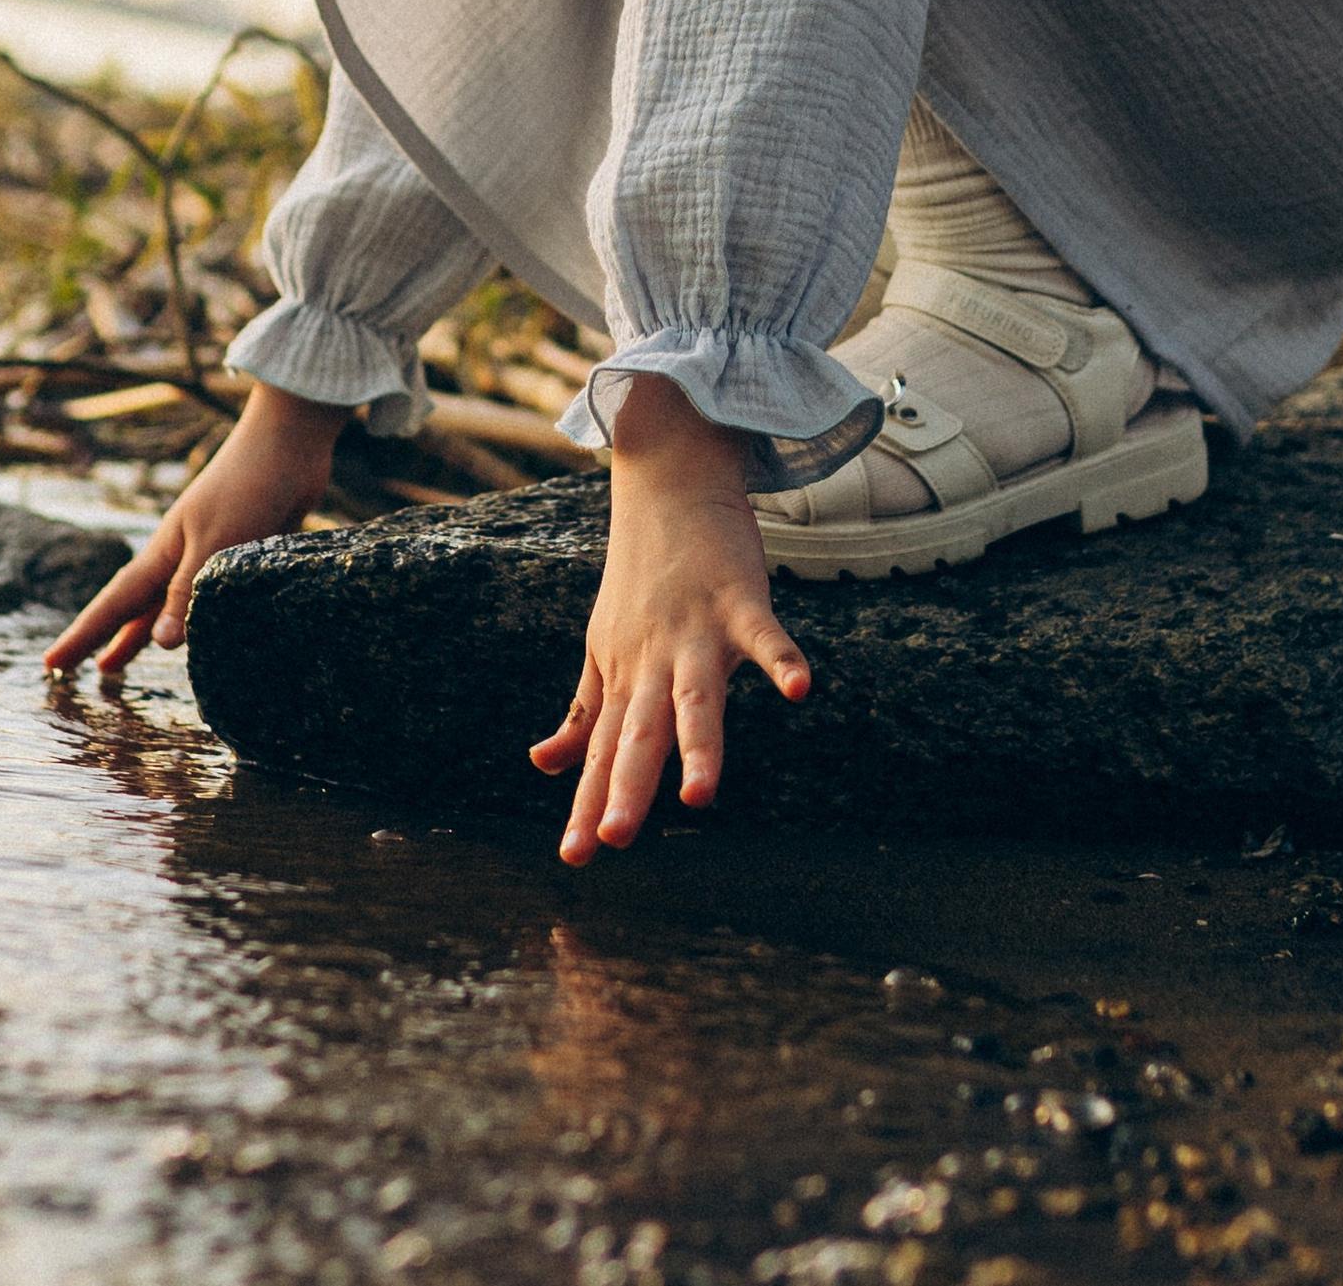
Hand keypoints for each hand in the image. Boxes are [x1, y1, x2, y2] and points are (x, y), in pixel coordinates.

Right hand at [44, 380, 343, 678]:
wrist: (289, 445)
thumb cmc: (248, 488)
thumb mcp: (215, 545)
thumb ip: (188, 594)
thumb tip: (159, 645)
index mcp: (163, 552)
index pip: (114, 603)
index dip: (83, 636)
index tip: (51, 665)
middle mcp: (177, 556)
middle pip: (132, 607)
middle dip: (103, 639)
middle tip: (74, 673)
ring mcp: (206, 555)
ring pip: (163, 607)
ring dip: (138, 634)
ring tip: (115, 665)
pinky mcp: (237, 558)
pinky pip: (201, 602)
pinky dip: (187, 623)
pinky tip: (192, 636)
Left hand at [530, 374, 808, 861]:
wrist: (666, 482)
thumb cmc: (640, 578)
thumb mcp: (603, 647)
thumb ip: (583, 712)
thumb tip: (543, 766)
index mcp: (622, 676)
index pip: (603, 752)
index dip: (588, 803)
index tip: (575, 860)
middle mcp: (652, 659)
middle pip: (640, 732)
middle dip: (627, 786)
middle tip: (610, 840)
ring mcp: (696, 629)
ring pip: (695, 696)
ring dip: (698, 745)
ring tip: (699, 797)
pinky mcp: (739, 599)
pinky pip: (764, 634)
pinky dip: (781, 659)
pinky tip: (799, 690)